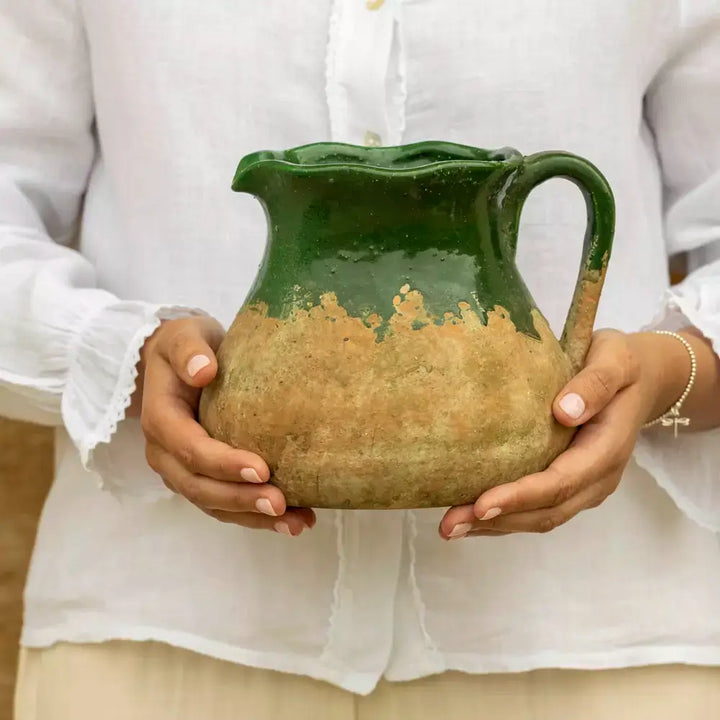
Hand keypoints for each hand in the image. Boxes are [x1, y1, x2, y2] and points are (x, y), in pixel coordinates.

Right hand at [132, 316, 314, 535]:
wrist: (181, 361)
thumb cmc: (186, 347)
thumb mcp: (184, 335)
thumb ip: (189, 350)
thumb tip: (204, 370)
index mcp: (161, 420)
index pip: (190, 449)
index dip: (223, 463)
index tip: (261, 469)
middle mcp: (166, 453)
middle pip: (200, 486)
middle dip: (241, 499)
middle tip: (281, 504)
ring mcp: (182, 471)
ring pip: (214, 504)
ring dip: (253, 518)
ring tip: (296, 523)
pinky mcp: (203, 478)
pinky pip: (226, 504)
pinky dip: (257, 516)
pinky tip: (296, 519)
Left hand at [439, 329, 691, 539]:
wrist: (642, 379)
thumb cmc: (623, 364)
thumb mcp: (615, 359)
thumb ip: (595, 383)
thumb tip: (564, 412)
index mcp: (607, 449)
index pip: (560, 482)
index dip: (520, 497)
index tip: (481, 503)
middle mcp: (597, 477)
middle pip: (546, 511)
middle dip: (497, 520)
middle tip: (449, 525)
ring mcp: (585, 485)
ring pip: (540, 517)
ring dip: (496, 526)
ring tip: (451, 527)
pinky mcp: (571, 484)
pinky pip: (538, 508)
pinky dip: (506, 516)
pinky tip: (472, 515)